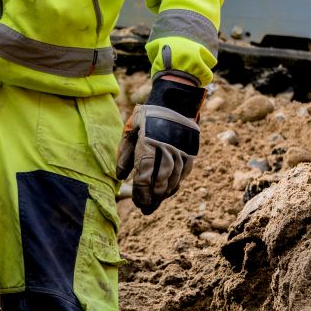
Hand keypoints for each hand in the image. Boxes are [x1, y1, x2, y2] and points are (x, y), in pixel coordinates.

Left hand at [116, 73, 203, 214]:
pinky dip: (176, 184)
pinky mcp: (190, 151)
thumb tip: (120, 177)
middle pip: (160, 181)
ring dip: (164, 194)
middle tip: (145, 209)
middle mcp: (166, 149)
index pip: (145, 176)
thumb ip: (124, 154)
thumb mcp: (130, 130)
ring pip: (174, 179)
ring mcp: (180, 151)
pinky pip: (184, 173)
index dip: (141, 192)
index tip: (137, 202)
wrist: (174, 101)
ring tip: (155, 203)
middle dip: (152, 198)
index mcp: (148, 144)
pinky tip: (168, 192)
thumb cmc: (147, 116)